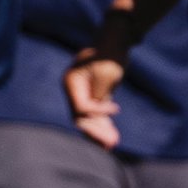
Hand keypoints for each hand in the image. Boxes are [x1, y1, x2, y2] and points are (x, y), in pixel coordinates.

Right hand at [63, 8, 131, 148]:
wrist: (116, 43)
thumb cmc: (109, 56)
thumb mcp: (104, 76)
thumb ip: (97, 97)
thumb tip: (91, 116)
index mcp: (70, 82)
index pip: (80, 107)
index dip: (96, 112)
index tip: (116, 108)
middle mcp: (73, 90)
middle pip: (81, 117)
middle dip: (96, 131)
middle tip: (111, 144)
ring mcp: (83, 93)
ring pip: (88, 118)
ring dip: (101, 131)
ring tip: (114, 144)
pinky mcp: (95, 95)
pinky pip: (96, 114)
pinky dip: (104, 124)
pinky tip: (114, 135)